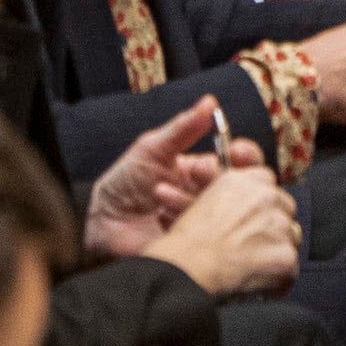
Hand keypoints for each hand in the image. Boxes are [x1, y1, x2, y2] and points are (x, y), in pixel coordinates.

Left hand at [85, 99, 257, 258]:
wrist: (99, 223)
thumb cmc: (123, 184)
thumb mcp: (151, 149)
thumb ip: (182, 128)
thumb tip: (210, 101)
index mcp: (207, 170)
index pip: (243, 161)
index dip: (246, 155)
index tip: (237, 150)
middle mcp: (213, 196)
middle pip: (244, 185)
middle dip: (222, 175)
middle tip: (199, 171)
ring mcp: (207, 222)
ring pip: (224, 208)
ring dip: (190, 197)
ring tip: (159, 194)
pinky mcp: (197, 244)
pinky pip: (206, 231)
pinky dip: (182, 218)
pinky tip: (160, 216)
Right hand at [141, 162, 299, 296]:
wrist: (184, 268)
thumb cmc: (186, 242)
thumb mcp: (205, 201)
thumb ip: (234, 196)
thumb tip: (252, 204)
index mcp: (248, 181)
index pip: (271, 188)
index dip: (262, 208)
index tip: (253, 222)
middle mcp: (268, 197)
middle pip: (286, 211)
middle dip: (273, 229)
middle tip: (251, 247)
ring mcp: (279, 225)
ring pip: (291, 238)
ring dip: (276, 252)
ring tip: (251, 266)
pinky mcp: (285, 254)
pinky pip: (290, 268)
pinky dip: (277, 280)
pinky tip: (258, 284)